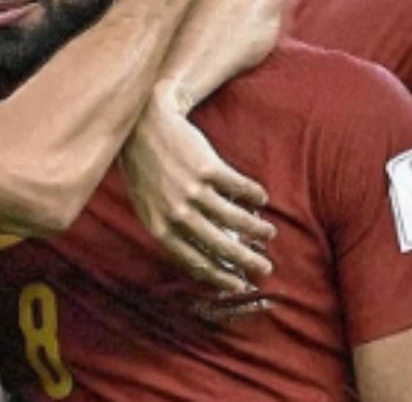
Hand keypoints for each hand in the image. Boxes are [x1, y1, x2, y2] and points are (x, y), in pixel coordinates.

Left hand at [121, 85, 274, 292]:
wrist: (143, 127)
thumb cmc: (146, 171)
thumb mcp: (148, 206)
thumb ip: (171, 232)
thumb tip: (203, 260)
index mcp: (159, 227)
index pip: (194, 262)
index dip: (220, 277)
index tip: (240, 285)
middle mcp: (176, 213)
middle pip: (219, 245)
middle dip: (246, 261)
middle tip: (265, 269)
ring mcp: (192, 190)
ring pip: (234, 218)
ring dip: (256, 229)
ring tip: (268, 233)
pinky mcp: (207, 168)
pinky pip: (238, 187)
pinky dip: (253, 195)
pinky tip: (261, 199)